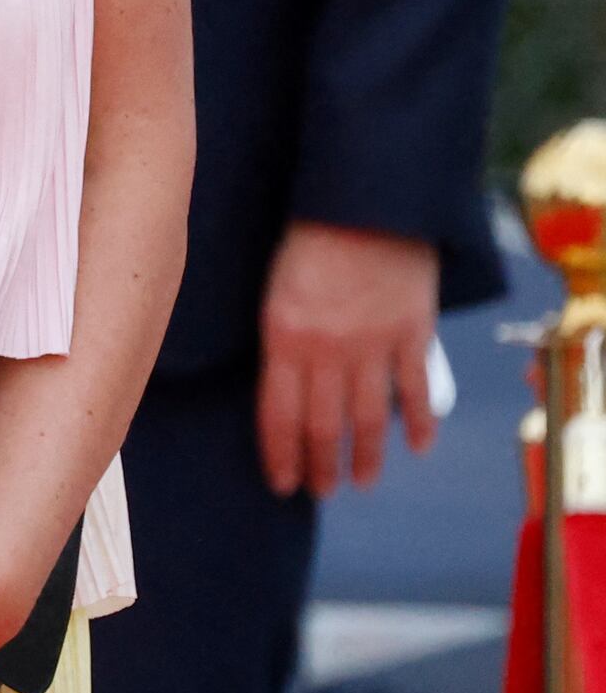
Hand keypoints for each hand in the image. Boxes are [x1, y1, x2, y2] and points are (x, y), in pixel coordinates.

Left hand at [259, 219, 444, 496]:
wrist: (365, 202)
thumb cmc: (307, 240)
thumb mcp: (272, 290)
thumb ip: (277, 339)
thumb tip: (277, 385)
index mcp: (282, 339)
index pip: (277, 415)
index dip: (280, 455)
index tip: (282, 483)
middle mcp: (326, 350)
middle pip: (322, 425)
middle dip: (320, 465)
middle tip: (320, 490)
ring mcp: (373, 345)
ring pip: (368, 418)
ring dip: (364, 456)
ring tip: (361, 482)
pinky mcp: (412, 333)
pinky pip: (415, 389)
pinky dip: (419, 422)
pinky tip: (418, 446)